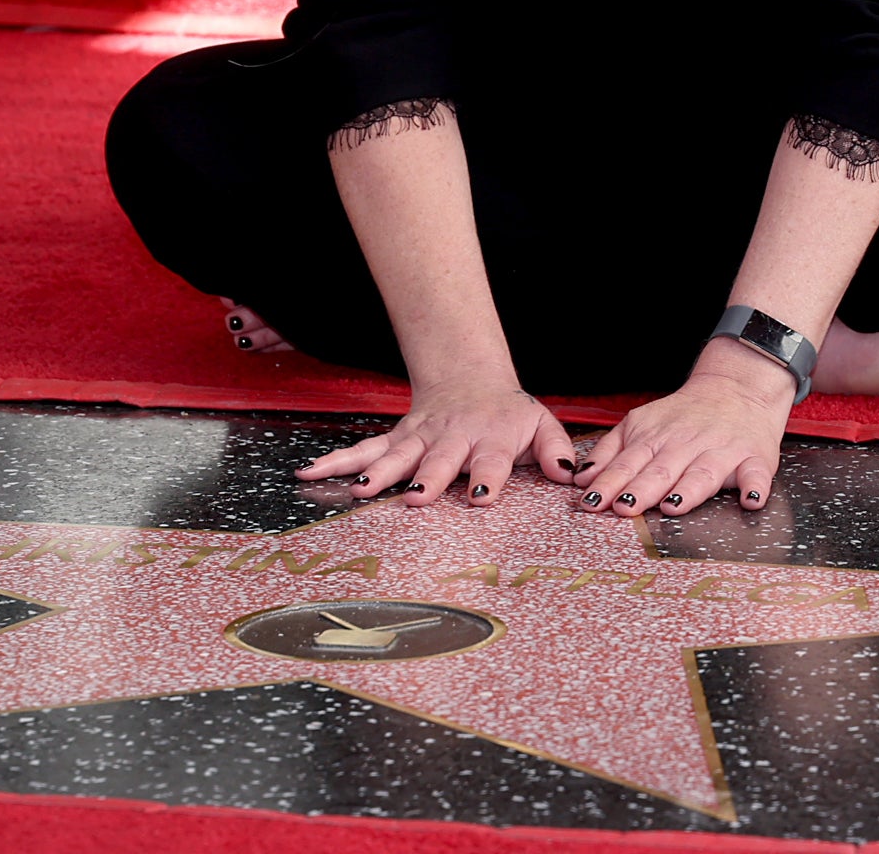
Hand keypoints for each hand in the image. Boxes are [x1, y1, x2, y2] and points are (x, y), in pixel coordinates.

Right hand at [295, 378, 579, 507]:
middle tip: (416, 497)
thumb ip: (556, 450)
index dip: (488, 475)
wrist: (470, 380)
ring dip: (377, 473)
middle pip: (439, 458)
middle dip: (428, 478)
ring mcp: (419, 437)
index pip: (492, 458)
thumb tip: (569, 474)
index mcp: (491, 436)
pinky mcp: (396, 438)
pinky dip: (336, 461)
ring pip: (395, 455)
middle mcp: (452, 436)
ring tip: (358, 492)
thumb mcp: (541, 424)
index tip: (479, 495)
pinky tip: (309, 473)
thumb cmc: (509, 415)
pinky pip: (363, 450)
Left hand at [574, 342, 794, 515]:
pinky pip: (756, 475)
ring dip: (689, 490)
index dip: (609, 483)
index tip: (592, 501)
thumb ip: (611, 451)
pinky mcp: (754, 459)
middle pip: (661, 470)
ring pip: (703, 474)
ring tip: (673, 505)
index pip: (628, 463)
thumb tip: (582, 478)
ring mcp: (722, 452)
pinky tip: (750, 500)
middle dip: (641, 489)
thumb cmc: (685, 415)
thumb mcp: (641, 423)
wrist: (737, 387)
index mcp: (656, 438)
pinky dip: (755, 487)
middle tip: (623, 507)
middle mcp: (687, 445)